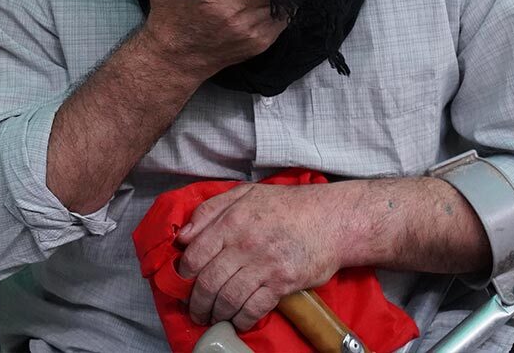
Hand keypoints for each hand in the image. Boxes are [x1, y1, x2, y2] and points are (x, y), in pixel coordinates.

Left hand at [175, 183, 346, 331]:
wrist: (330, 219)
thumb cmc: (286, 206)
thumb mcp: (245, 194)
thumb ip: (210, 210)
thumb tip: (183, 235)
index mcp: (232, 221)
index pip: (195, 254)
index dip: (184, 273)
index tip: (184, 282)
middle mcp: (245, 243)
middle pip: (208, 282)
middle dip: (197, 302)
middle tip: (196, 309)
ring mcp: (264, 265)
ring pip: (228, 299)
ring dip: (216, 313)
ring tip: (214, 317)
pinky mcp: (282, 283)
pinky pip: (254, 308)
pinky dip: (241, 319)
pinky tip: (238, 320)